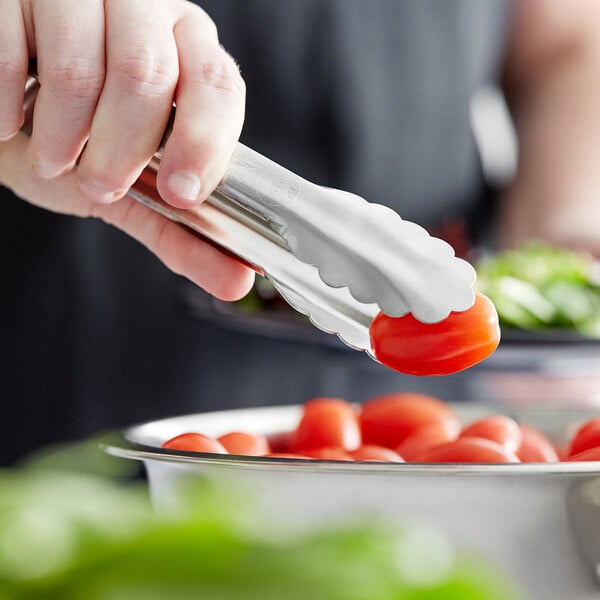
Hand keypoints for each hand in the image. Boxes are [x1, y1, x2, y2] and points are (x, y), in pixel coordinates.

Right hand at [0, 0, 253, 299]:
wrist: (8, 119)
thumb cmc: (79, 147)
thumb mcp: (136, 192)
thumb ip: (184, 234)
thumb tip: (237, 281)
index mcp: (189, 53)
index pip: (217, 85)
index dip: (203, 143)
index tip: (181, 195)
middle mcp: (144, 10)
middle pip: (147, 74)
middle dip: (121, 151)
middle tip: (100, 183)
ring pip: (80, 68)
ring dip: (62, 135)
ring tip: (54, 155)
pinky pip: (10, 47)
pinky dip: (7, 105)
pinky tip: (11, 120)